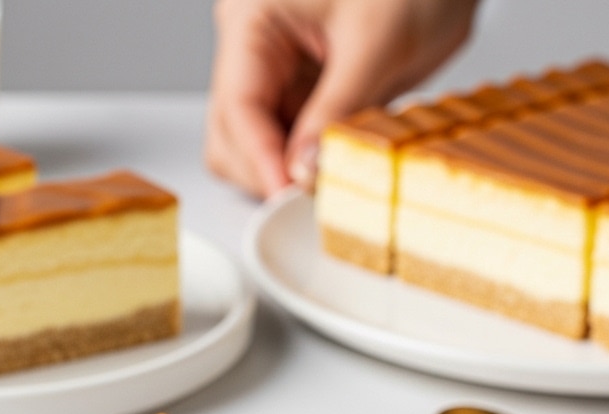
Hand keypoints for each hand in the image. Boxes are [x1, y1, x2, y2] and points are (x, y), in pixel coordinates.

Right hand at [205, 0, 479, 197]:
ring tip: (327, 185)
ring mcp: (282, 73)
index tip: (285, 197)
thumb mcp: (376, 40)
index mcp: (254, 17)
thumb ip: (336, 110)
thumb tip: (304, 171)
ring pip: (259, 146)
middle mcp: (258, 47)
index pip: (238, 105)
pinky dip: (311, 164)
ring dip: (287, 173)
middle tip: (306, 199)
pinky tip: (336, 169)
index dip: (260, 159)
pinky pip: (295, 143)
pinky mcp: (311, 93)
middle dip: (265, 171)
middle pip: (232, 134)